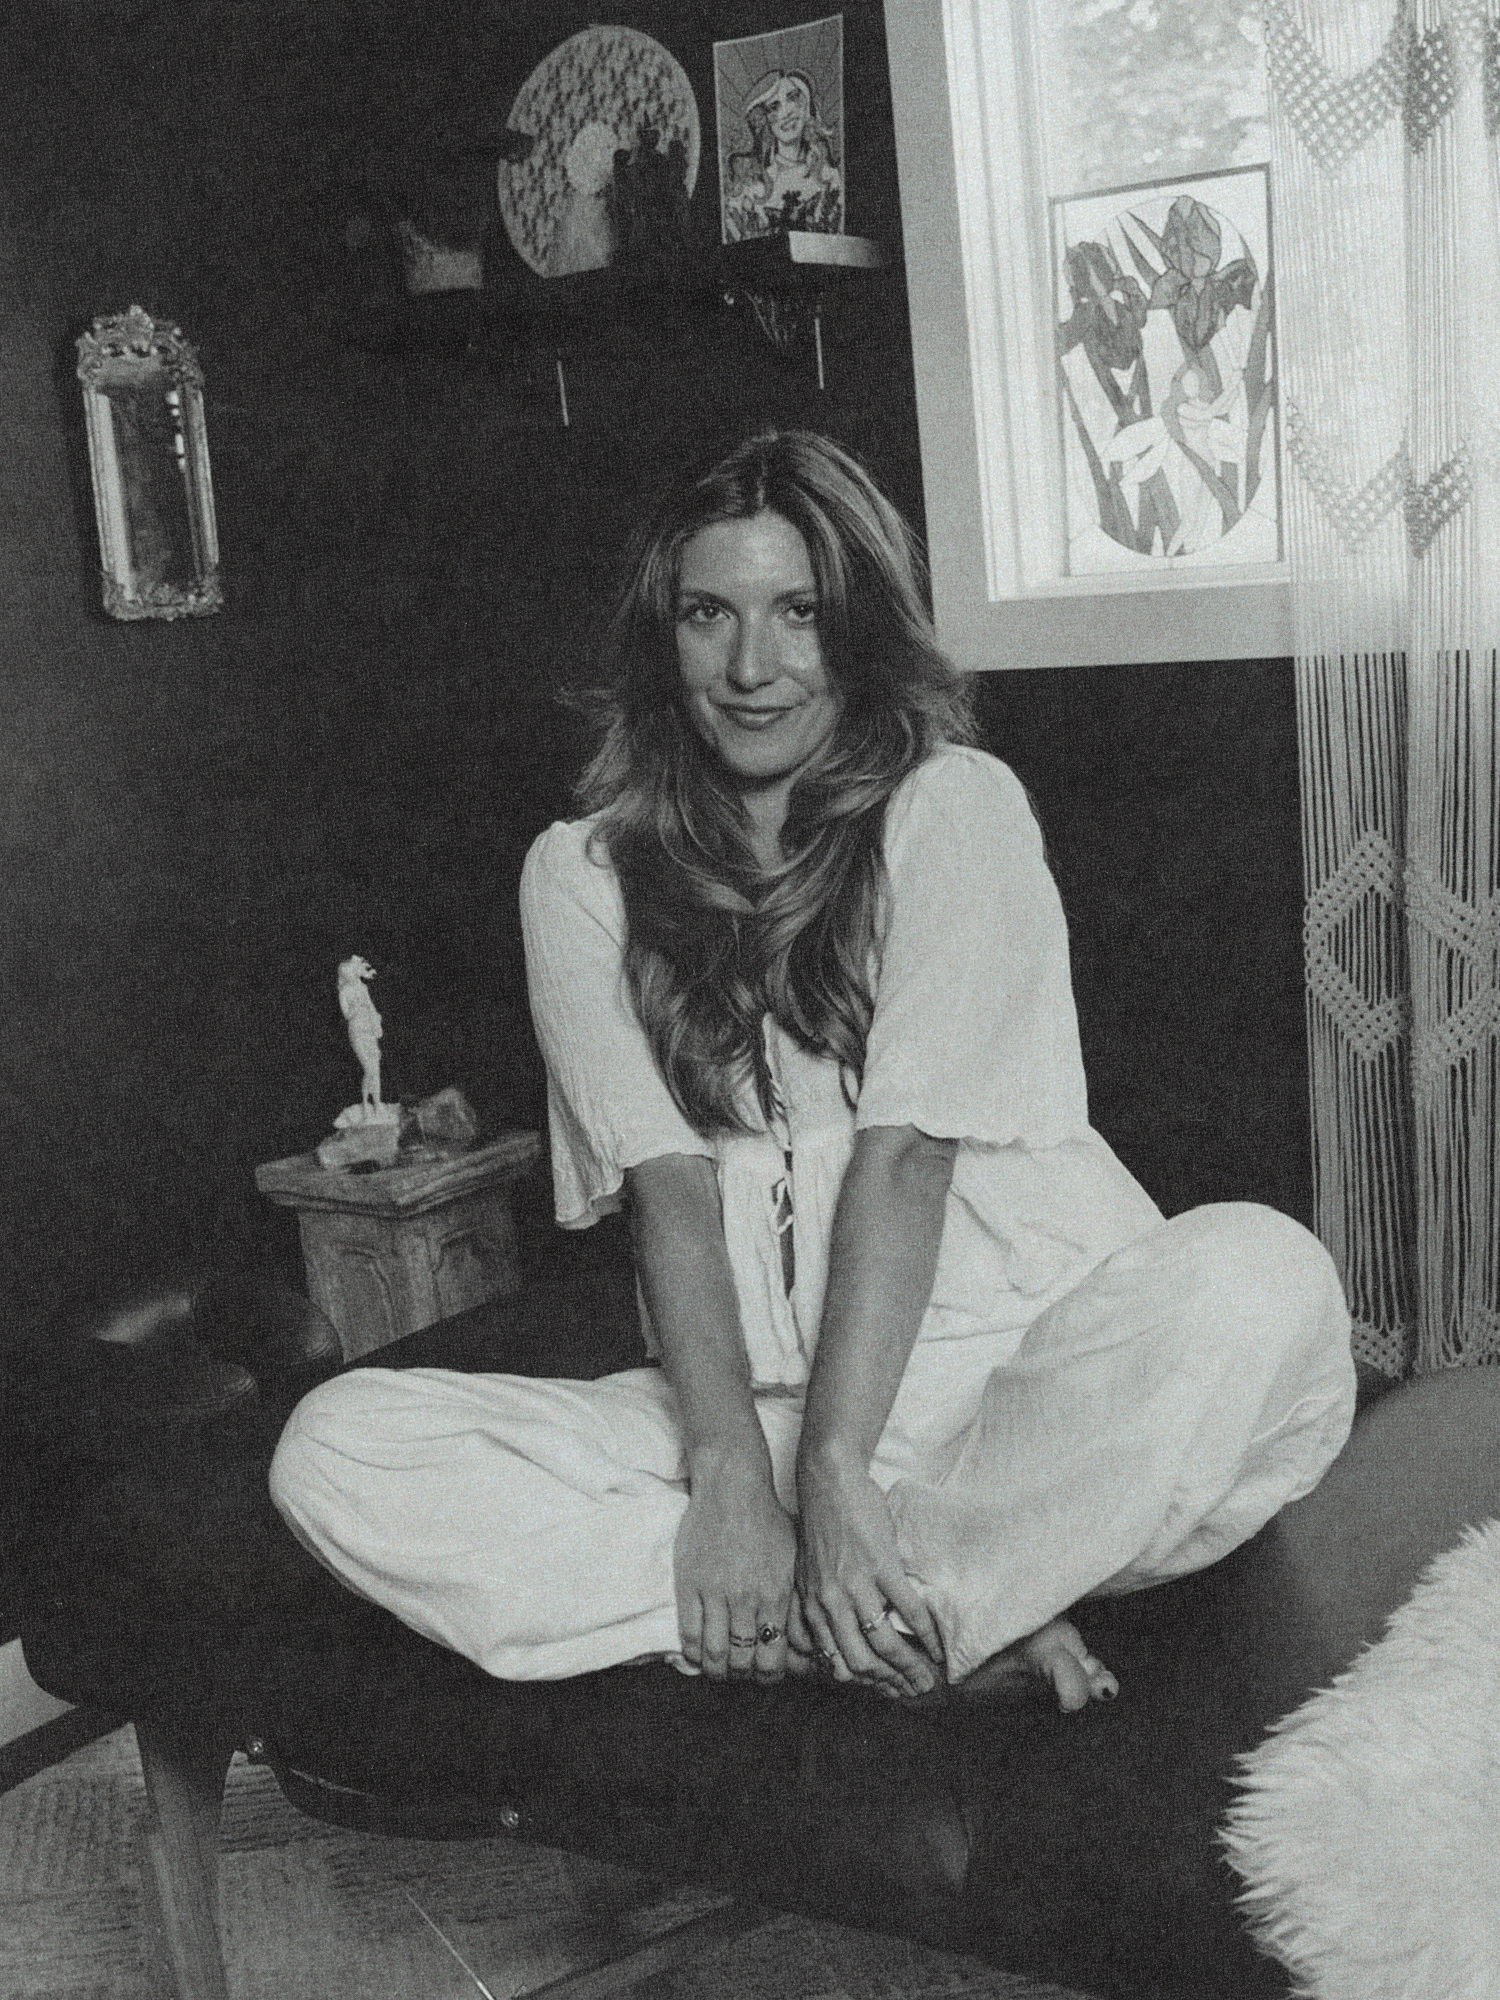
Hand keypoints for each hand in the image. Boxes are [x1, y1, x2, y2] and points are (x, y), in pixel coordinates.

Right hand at [673, 1450, 796, 1683]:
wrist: (732, 1486)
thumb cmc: (766, 1519)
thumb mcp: (792, 1557)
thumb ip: (792, 1596)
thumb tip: (800, 1631)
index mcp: (776, 1594)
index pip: (773, 1657)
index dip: (768, 1675)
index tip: (763, 1674)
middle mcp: (748, 1599)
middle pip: (744, 1662)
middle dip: (742, 1676)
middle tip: (740, 1673)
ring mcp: (717, 1593)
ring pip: (716, 1655)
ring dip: (717, 1670)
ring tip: (718, 1668)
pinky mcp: (691, 1584)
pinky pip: (690, 1634)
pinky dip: (693, 1653)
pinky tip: (698, 1655)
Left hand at [793, 1455, 942, 1697]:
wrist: (828, 1483)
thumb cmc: (819, 1527)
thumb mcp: (804, 1575)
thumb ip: (813, 1608)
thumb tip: (822, 1644)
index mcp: (812, 1608)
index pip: (836, 1663)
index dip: (863, 1685)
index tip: (884, 1690)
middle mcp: (830, 1603)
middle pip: (861, 1663)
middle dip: (890, 1685)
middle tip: (913, 1692)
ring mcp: (856, 1585)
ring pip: (885, 1644)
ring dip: (910, 1668)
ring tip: (928, 1678)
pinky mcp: (881, 1565)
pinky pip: (908, 1610)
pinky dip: (926, 1634)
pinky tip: (938, 1647)